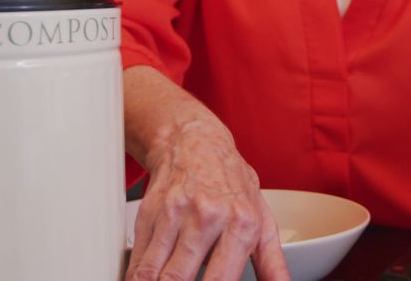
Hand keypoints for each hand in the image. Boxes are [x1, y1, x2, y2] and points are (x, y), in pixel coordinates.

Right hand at [126, 119, 289, 280]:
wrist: (196, 142)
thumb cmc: (232, 184)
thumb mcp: (262, 219)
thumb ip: (273, 263)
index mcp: (241, 223)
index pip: (221, 280)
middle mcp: (208, 217)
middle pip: (179, 279)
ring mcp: (175, 214)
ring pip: (152, 273)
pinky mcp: (149, 213)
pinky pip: (137, 259)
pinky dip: (137, 277)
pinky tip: (146, 280)